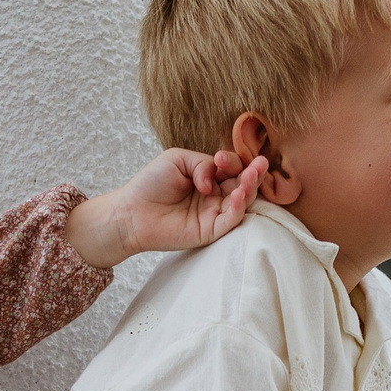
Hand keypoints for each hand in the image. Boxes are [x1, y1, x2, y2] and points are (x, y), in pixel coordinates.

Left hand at [64, 149, 269, 269]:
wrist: (131, 212)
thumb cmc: (150, 184)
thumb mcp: (177, 160)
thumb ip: (202, 163)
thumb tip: (214, 182)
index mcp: (209, 177)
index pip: (231, 168)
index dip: (232, 161)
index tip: (220, 158)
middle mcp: (215, 195)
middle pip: (243, 183)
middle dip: (253, 172)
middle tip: (260, 163)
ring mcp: (214, 214)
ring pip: (242, 201)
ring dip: (250, 188)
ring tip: (251, 176)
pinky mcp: (210, 231)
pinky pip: (230, 221)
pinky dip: (238, 208)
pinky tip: (238, 195)